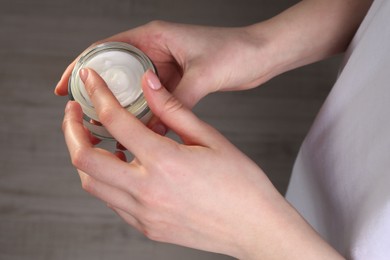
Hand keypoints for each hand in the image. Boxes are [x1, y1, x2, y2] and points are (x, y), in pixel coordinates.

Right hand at [55, 21, 273, 107]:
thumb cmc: (237, 52)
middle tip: (82, 115)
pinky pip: (152, 99)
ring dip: (120, 107)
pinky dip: (144, 113)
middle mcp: (157, 50)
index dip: (82, 66)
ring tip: (105, 128)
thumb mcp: (204, 73)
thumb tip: (154, 127)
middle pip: (115, 70)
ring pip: (133, 88)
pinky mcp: (177, 81)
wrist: (262, 55)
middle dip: (97, 92)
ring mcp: (166, 67)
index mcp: (155, 36)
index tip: (67, 87)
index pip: (107, 49)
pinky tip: (138, 130)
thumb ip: (177, 99)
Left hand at [62, 68, 340, 258]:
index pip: (115, 122)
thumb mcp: (210, 138)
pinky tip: (122, 165)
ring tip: (99, 138)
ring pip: (92, 184)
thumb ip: (173, 110)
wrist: (254, 227)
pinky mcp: (146, 226)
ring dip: (86, 157)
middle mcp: (147, 191)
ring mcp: (143, 213)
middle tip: (78, 113)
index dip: (97, 95)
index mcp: (166, 162)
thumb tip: (149, 85)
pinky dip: (106, 178)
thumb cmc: (240, 184)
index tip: (91, 83)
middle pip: (84, 159)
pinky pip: (112, 201)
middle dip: (72, 131)